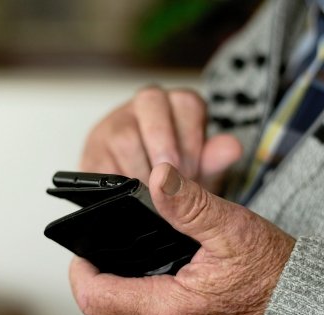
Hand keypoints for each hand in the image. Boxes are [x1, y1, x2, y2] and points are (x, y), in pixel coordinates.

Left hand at [69, 163, 294, 314]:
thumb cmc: (277, 278)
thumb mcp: (234, 230)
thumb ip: (190, 205)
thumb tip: (158, 177)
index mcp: (168, 312)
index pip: (94, 298)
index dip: (81, 272)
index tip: (84, 253)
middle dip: (94, 288)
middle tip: (102, 260)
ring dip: (115, 306)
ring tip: (124, 274)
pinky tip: (153, 296)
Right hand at [80, 86, 241, 192]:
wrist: (140, 203)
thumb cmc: (176, 181)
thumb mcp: (201, 173)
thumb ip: (215, 161)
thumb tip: (232, 148)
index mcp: (176, 105)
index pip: (186, 102)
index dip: (191, 137)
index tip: (192, 170)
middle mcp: (142, 107)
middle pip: (150, 102)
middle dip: (163, 145)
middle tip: (171, 180)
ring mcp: (112, 125)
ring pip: (123, 133)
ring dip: (141, 168)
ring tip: (153, 196)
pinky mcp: (91, 153)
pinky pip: (100, 163)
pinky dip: (117, 183)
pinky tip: (130, 197)